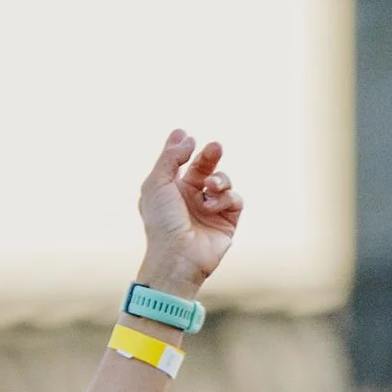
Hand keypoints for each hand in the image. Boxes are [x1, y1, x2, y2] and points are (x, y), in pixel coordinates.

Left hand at [134, 130, 242, 300]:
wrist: (177, 255)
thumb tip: (187, 137)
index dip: (184, 147)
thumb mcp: (156, 183)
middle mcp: (191, 198)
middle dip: (211, 154)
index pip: (181, 162)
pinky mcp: (227, 222)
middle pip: (206, 167)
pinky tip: (212, 207)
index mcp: (171, 190)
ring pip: (224, 181)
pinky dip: (225, 199)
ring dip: (220, 179)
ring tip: (210, 187)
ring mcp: (210, 210)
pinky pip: (234, 199)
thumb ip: (170, 157)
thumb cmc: (161, 222)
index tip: (187, 136)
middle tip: (215, 146)